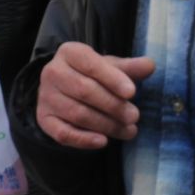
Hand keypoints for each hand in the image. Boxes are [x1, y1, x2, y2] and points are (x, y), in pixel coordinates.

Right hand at [35, 43, 153, 149]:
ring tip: (128, 130)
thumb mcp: (110, 67)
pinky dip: (84, 139)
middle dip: (113, 105)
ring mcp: (45, 97)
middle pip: (84, 91)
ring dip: (106, 125)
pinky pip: (63, 133)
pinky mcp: (44, 119)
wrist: (62, 88)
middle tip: (134, 116)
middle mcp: (52, 72)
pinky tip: (103, 141)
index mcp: (69, 52)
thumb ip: (129, 68)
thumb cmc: (91, 75)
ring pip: (77, 114)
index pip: (91, 64)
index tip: (132, 92)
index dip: (112, 79)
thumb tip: (150, 65)